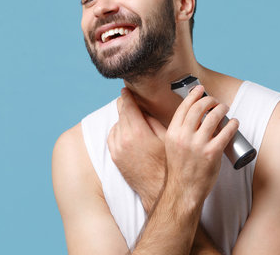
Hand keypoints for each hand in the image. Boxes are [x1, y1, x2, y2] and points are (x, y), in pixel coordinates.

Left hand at [108, 88, 166, 212]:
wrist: (157, 189)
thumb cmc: (166, 163)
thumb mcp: (166, 137)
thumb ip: (152, 120)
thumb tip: (142, 108)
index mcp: (137, 131)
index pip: (127, 105)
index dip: (127, 95)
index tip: (126, 89)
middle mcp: (123, 138)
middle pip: (120, 112)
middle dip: (125, 105)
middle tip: (129, 99)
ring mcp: (116, 149)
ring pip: (116, 124)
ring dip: (123, 119)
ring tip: (134, 119)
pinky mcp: (114, 157)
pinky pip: (112, 136)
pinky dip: (119, 131)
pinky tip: (128, 133)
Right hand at [164, 85, 238, 205]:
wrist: (184, 190)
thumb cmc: (180, 168)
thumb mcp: (171, 145)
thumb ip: (179, 130)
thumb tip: (191, 113)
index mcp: (172, 133)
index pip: (183, 107)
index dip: (194, 95)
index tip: (200, 90)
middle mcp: (184, 137)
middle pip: (199, 108)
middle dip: (209, 100)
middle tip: (215, 101)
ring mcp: (198, 145)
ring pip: (213, 117)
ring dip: (222, 109)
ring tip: (225, 108)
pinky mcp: (212, 153)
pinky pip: (226, 132)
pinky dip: (232, 124)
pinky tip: (234, 122)